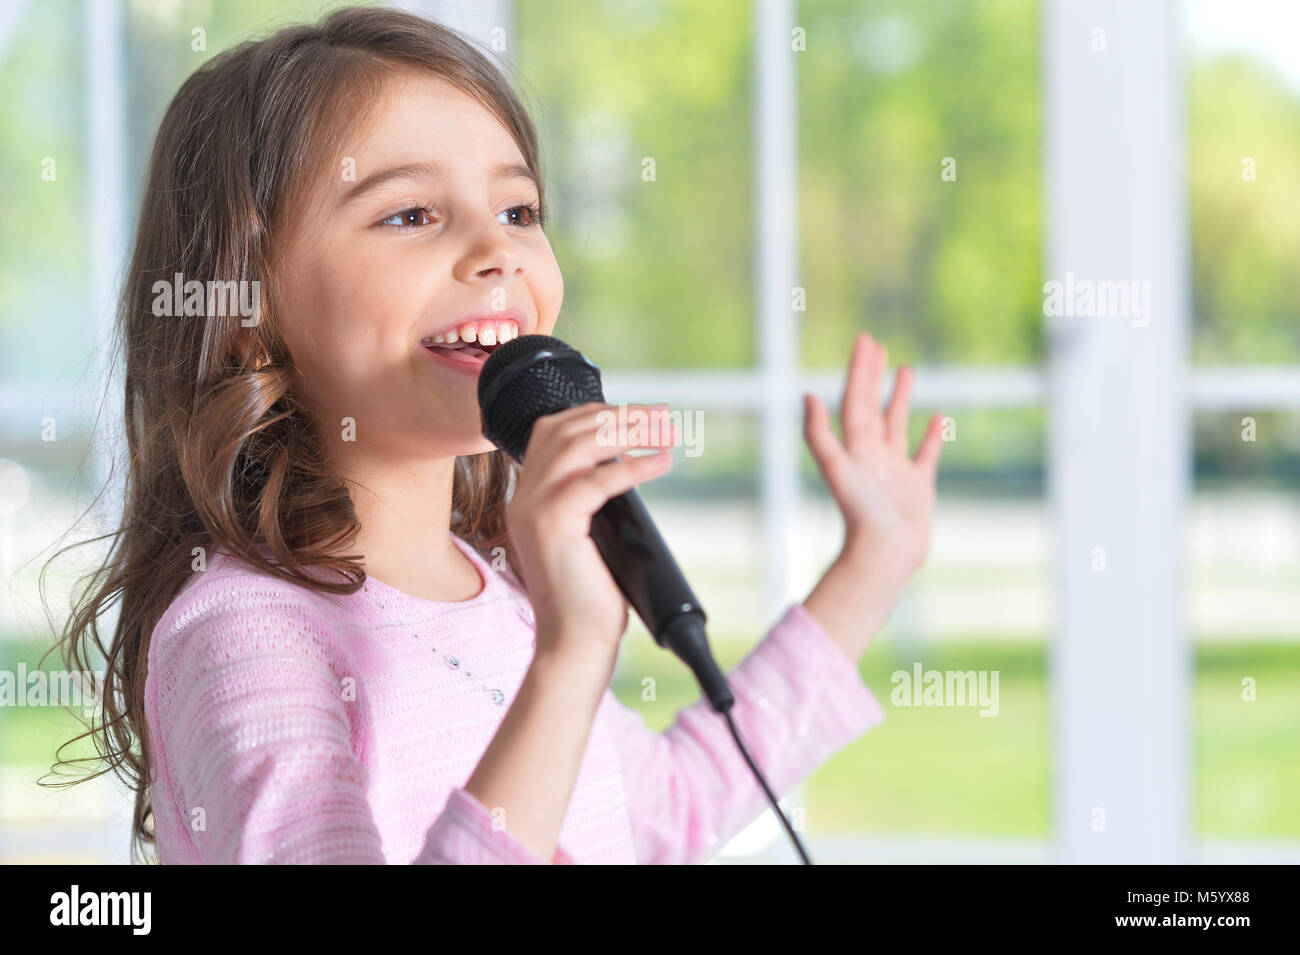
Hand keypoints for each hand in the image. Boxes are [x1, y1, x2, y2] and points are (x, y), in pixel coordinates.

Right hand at [505, 401, 678, 665]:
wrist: (575, 642)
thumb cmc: (590, 598)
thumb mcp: (592, 535)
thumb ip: (597, 497)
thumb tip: (631, 459)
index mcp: (528, 497)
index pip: (553, 432)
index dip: (598, 415)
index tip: (642, 415)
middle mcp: (523, 497)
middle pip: (565, 429)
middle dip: (618, 415)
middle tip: (663, 414)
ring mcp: (533, 509)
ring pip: (576, 444)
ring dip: (627, 430)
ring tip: (666, 430)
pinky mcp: (553, 524)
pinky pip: (596, 480)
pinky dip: (633, 465)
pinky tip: (661, 462)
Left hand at [801, 333, 944, 656]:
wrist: (883, 552)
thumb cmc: (859, 512)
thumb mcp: (836, 466)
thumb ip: (818, 432)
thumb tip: (806, 395)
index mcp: (854, 445)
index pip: (855, 398)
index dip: (859, 369)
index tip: (865, 340)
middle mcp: (872, 452)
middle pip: (872, 404)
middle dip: (873, 374)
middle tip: (877, 344)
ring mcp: (895, 468)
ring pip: (897, 423)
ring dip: (900, 397)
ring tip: (906, 369)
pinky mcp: (917, 485)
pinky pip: (925, 454)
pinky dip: (931, 435)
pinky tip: (938, 417)